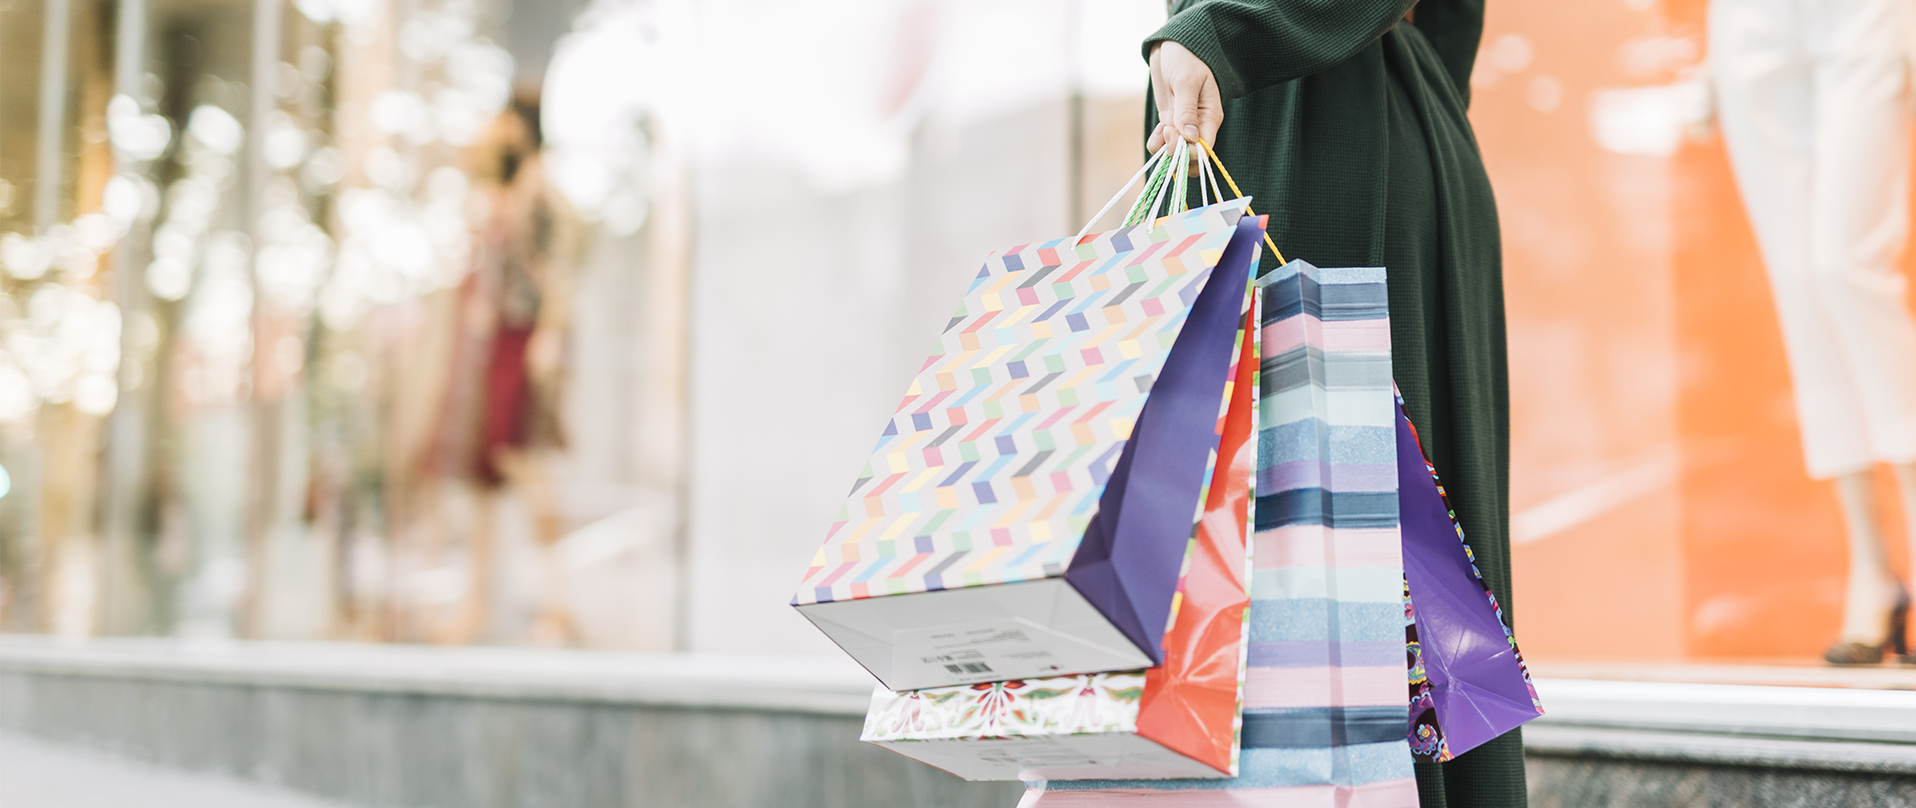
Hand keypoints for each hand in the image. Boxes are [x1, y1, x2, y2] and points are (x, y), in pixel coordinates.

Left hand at [1147, 41, 1222, 170]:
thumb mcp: (1186, 81)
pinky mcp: (1171, 123)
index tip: (1173, 137)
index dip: (1189, 153)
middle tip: (1165, 134)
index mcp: (1210, 118)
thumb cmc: (1185, 58)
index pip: (1205, 150)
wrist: (1173, 47)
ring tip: (1161, 130)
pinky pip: (1164, 144)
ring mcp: (1184, 126)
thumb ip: (1187, 110)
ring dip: (1164, 149)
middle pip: (1192, 158)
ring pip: (1176, 154)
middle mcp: (1200, 126)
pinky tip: (1158, 128)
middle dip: (1176, 154)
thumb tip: (1190, 137)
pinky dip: (1157, 143)